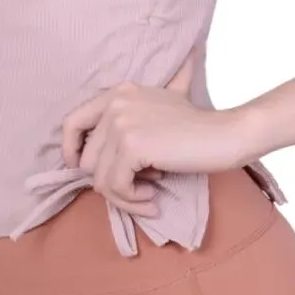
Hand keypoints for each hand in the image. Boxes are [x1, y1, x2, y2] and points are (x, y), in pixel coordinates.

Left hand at [61, 46, 243, 213]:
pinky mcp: (132, 146)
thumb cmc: (196, 126)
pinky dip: (131, 201)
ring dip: (123, 197)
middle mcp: (115, 103)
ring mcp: (121, 123)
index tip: (83, 170)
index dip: (71, 151)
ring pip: (99, 179)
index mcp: (117, 93)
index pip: (71, 122)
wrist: (224, 134)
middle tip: (138, 190)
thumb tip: (104, 143)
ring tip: (147, 198)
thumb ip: (132, 113)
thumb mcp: (158, 107)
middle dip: (110, 184)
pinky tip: (152, 200)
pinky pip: (115, 187)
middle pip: (86, 160)